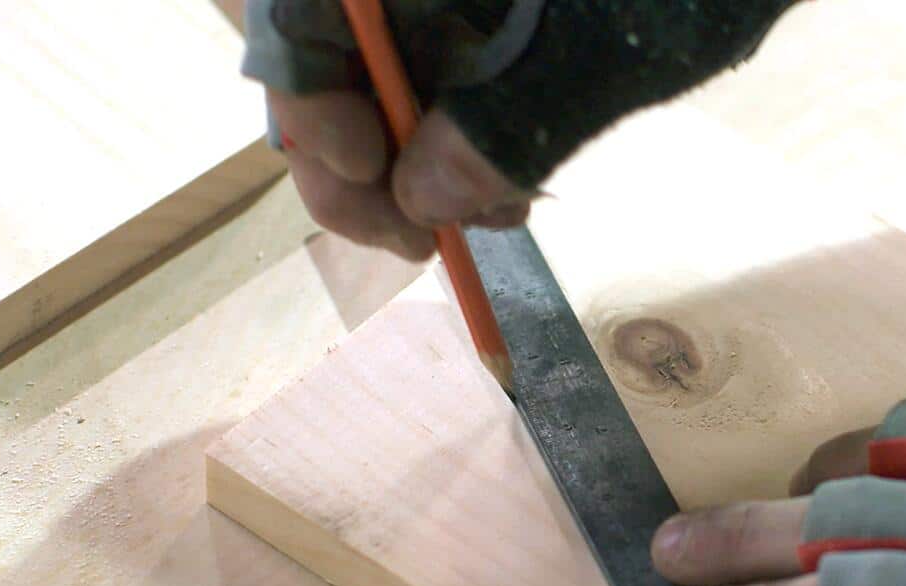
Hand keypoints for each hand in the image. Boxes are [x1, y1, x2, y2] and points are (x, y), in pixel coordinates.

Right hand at [240, 0, 796, 258]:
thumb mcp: (608, 47)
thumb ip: (510, 121)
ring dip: (416, 165)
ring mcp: (445, 2)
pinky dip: (460, 144)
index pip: (297, 16)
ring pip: (383, 78)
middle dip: (363, 155)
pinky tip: (507, 190)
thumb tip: (424, 202)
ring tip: (483, 221)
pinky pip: (439, 83)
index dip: (310, 105)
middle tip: (420, 242)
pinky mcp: (485, 19)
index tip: (375, 187)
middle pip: (326, 54)